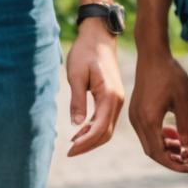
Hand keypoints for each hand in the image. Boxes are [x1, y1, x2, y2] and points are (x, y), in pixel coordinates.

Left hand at [65, 21, 123, 156]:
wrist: (99, 35)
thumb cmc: (85, 51)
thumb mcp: (76, 75)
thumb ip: (77, 100)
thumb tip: (76, 126)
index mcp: (109, 96)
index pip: (99, 128)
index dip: (85, 142)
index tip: (70, 150)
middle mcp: (117, 101)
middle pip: (106, 133)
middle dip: (88, 145)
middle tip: (70, 152)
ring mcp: (117, 99)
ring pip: (107, 128)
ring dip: (92, 138)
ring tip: (73, 144)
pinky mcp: (113, 97)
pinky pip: (106, 119)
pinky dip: (95, 128)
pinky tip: (82, 130)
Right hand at [128, 46, 187, 172]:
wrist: (152, 54)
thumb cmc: (170, 75)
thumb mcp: (182, 102)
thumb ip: (185, 128)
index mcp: (149, 119)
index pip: (160, 154)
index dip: (176, 165)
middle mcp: (138, 120)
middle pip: (153, 152)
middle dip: (172, 160)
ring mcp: (134, 114)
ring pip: (148, 143)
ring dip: (165, 149)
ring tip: (184, 148)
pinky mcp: (135, 109)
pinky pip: (145, 132)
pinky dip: (159, 137)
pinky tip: (173, 133)